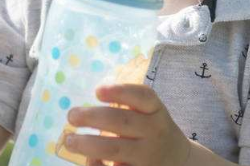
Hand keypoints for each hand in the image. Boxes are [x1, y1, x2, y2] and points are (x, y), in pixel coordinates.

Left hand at [64, 83, 190, 165]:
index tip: (97, 91)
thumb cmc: (152, 131)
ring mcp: (147, 156)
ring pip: (115, 149)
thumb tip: (86, 111)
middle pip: (122, 122)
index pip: (142, 96)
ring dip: (88, 144)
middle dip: (93, 117)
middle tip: (71, 115)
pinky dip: (97, 165)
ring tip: (69, 140)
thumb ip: (125, 106)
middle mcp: (154, 132)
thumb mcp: (149, 113)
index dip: (119, 91)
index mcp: (156, 111)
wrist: (180, 162)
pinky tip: (89, 160)